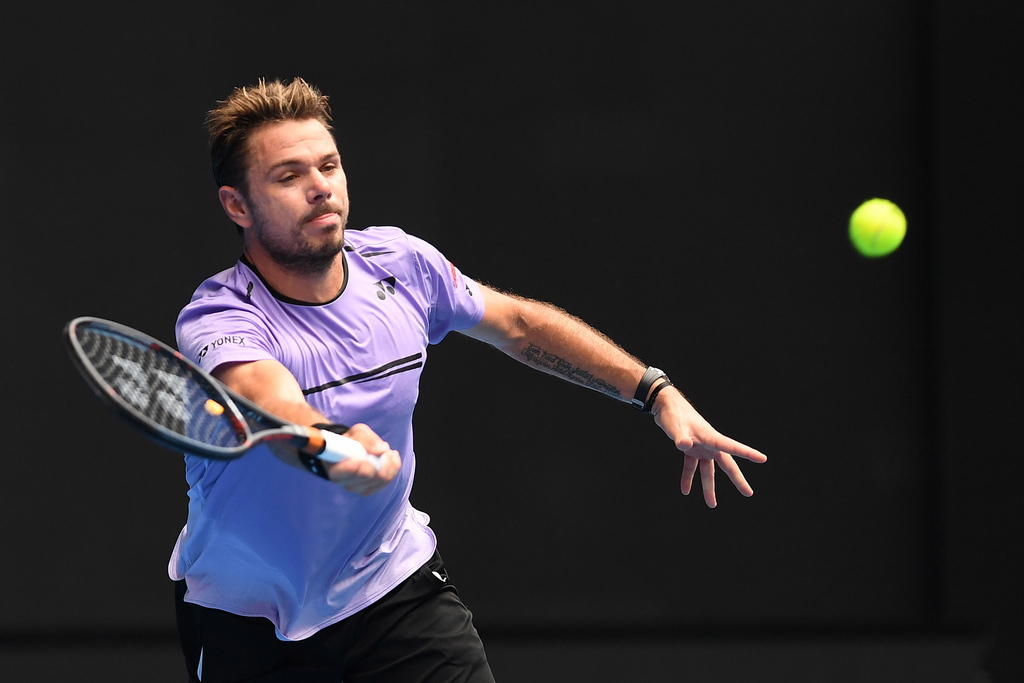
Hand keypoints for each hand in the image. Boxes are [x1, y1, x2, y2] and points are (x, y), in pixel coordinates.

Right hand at [323, 423, 401, 495]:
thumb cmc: (350, 441)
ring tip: (386, 450)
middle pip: (369, 476)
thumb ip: (366, 438)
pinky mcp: (368, 490)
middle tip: (384, 446)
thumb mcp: (356, 432)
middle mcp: (344, 482)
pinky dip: (393, 468)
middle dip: (381, 459)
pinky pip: (386, 482)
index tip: (368, 452)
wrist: (349, 450)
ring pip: (381, 479)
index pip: (350, 470)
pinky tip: (391, 457)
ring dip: (388, 462)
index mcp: (335, 468)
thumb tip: (381, 450)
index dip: (362, 462)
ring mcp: (356, 488)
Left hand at [651, 388, 766, 507]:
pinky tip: (686, 490)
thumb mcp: (675, 426)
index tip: (763, 459)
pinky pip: (692, 466)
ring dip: (709, 487)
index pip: (732, 447)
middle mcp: (709, 444)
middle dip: (737, 480)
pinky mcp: (691, 448)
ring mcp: (701, 447)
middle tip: (748, 493)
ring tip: (712, 504)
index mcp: (711, 437)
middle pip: (727, 464)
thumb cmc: (673, 414)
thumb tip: (684, 445)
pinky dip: (689, 477)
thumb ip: (680, 437)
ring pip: (709, 470)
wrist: (665, 405)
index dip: (748, 453)